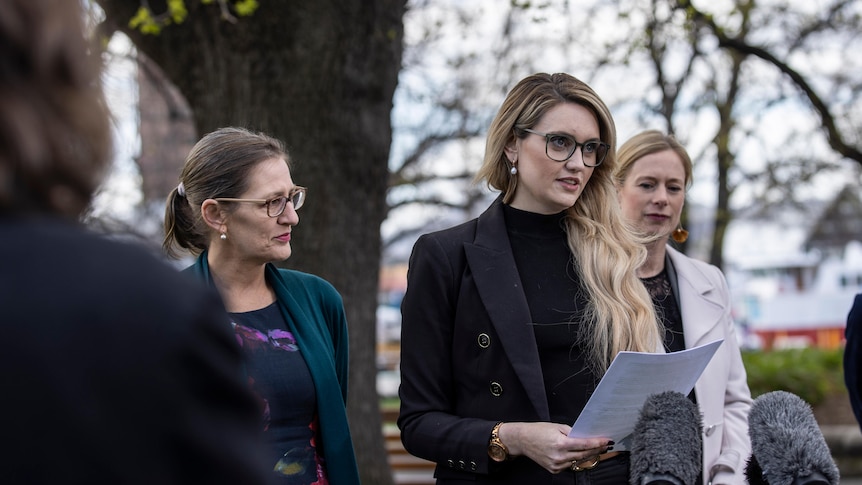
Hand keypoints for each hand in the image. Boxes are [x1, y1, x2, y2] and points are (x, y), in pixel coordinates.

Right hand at [497, 422, 611, 473]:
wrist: (523, 440)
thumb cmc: (538, 431)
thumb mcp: (557, 426)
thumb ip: (572, 432)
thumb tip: (585, 436)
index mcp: (560, 443)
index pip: (584, 445)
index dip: (597, 443)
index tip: (606, 441)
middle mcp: (559, 456)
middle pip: (584, 455)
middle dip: (596, 450)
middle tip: (605, 445)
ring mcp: (556, 465)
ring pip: (578, 461)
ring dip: (587, 455)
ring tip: (595, 449)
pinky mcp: (554, 470)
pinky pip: (569, 465)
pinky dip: (574, 459)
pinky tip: (576, 454)